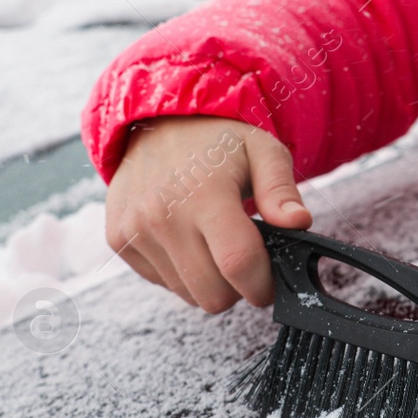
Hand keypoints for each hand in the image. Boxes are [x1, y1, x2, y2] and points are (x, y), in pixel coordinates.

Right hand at [104, 116, 312, 312]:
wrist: (158, 123)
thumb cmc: (218, 141)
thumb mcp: (263, 151)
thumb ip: (281, 190)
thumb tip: (299, 222)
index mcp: (204, 194)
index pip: (238, 263)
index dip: (263, 285)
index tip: (272, 282)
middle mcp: (161, 216)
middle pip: (212, 294)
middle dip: (239, 287)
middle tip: (247, 260)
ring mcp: (134, 230)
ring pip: (188, 295)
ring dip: (210, 281)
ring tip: (216, 243)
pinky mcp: (118, 240)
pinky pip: (162, 283)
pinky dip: (182, 273)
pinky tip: (189, 240)